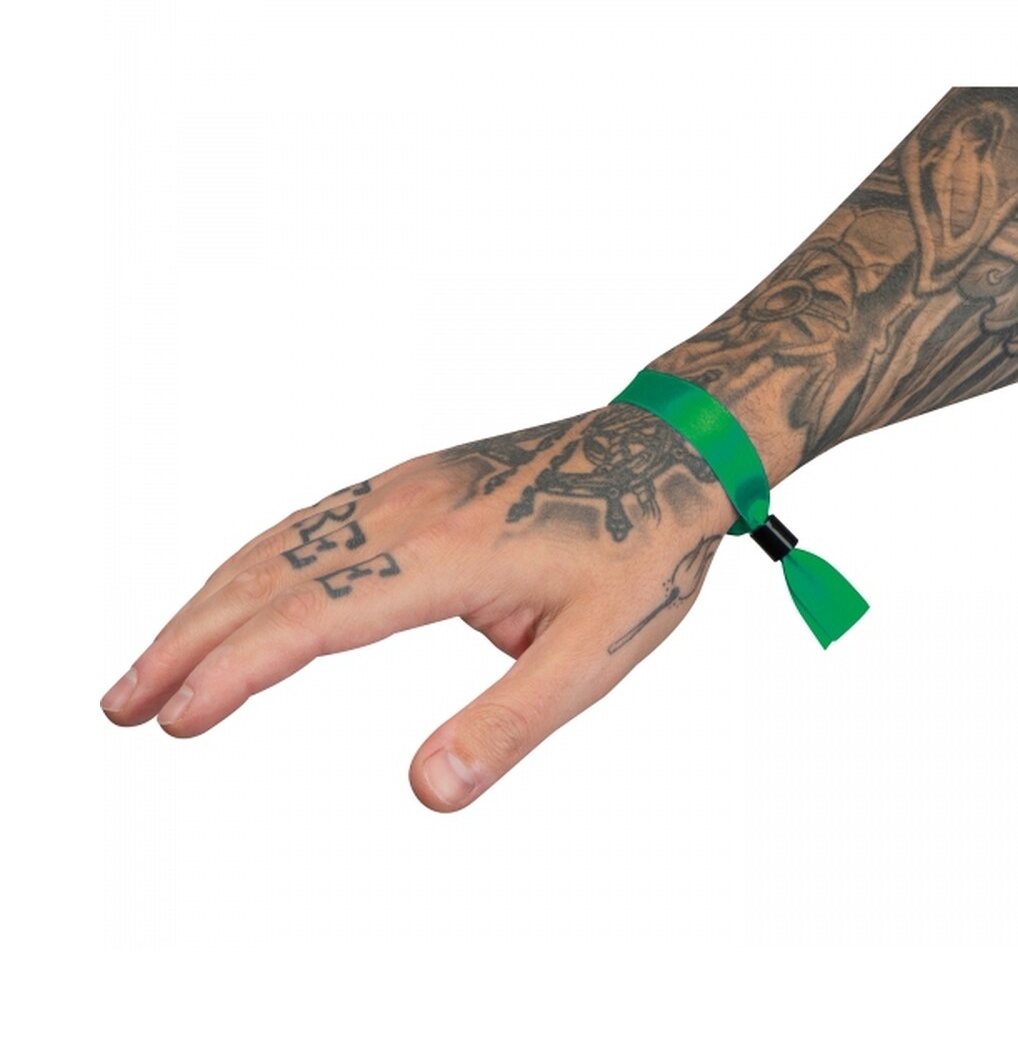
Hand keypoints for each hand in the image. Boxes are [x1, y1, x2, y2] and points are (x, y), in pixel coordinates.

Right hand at [99, 406, 733, 810]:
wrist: (668, 451)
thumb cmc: (639, 549)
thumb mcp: (595, 653)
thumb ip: (509, 723)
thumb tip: (425, 791)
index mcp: (449, 556)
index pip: (315, 616)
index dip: (237, 669)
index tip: (174, 718)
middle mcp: (410, 511)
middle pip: (272, 575)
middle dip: (189, 641)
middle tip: (123, 706)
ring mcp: (408, 487)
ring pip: (281, 542)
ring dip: (209, 600)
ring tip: (155, 659)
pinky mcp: (415, 482)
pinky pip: (314, 518)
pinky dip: (255, 561)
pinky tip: (237, 588)